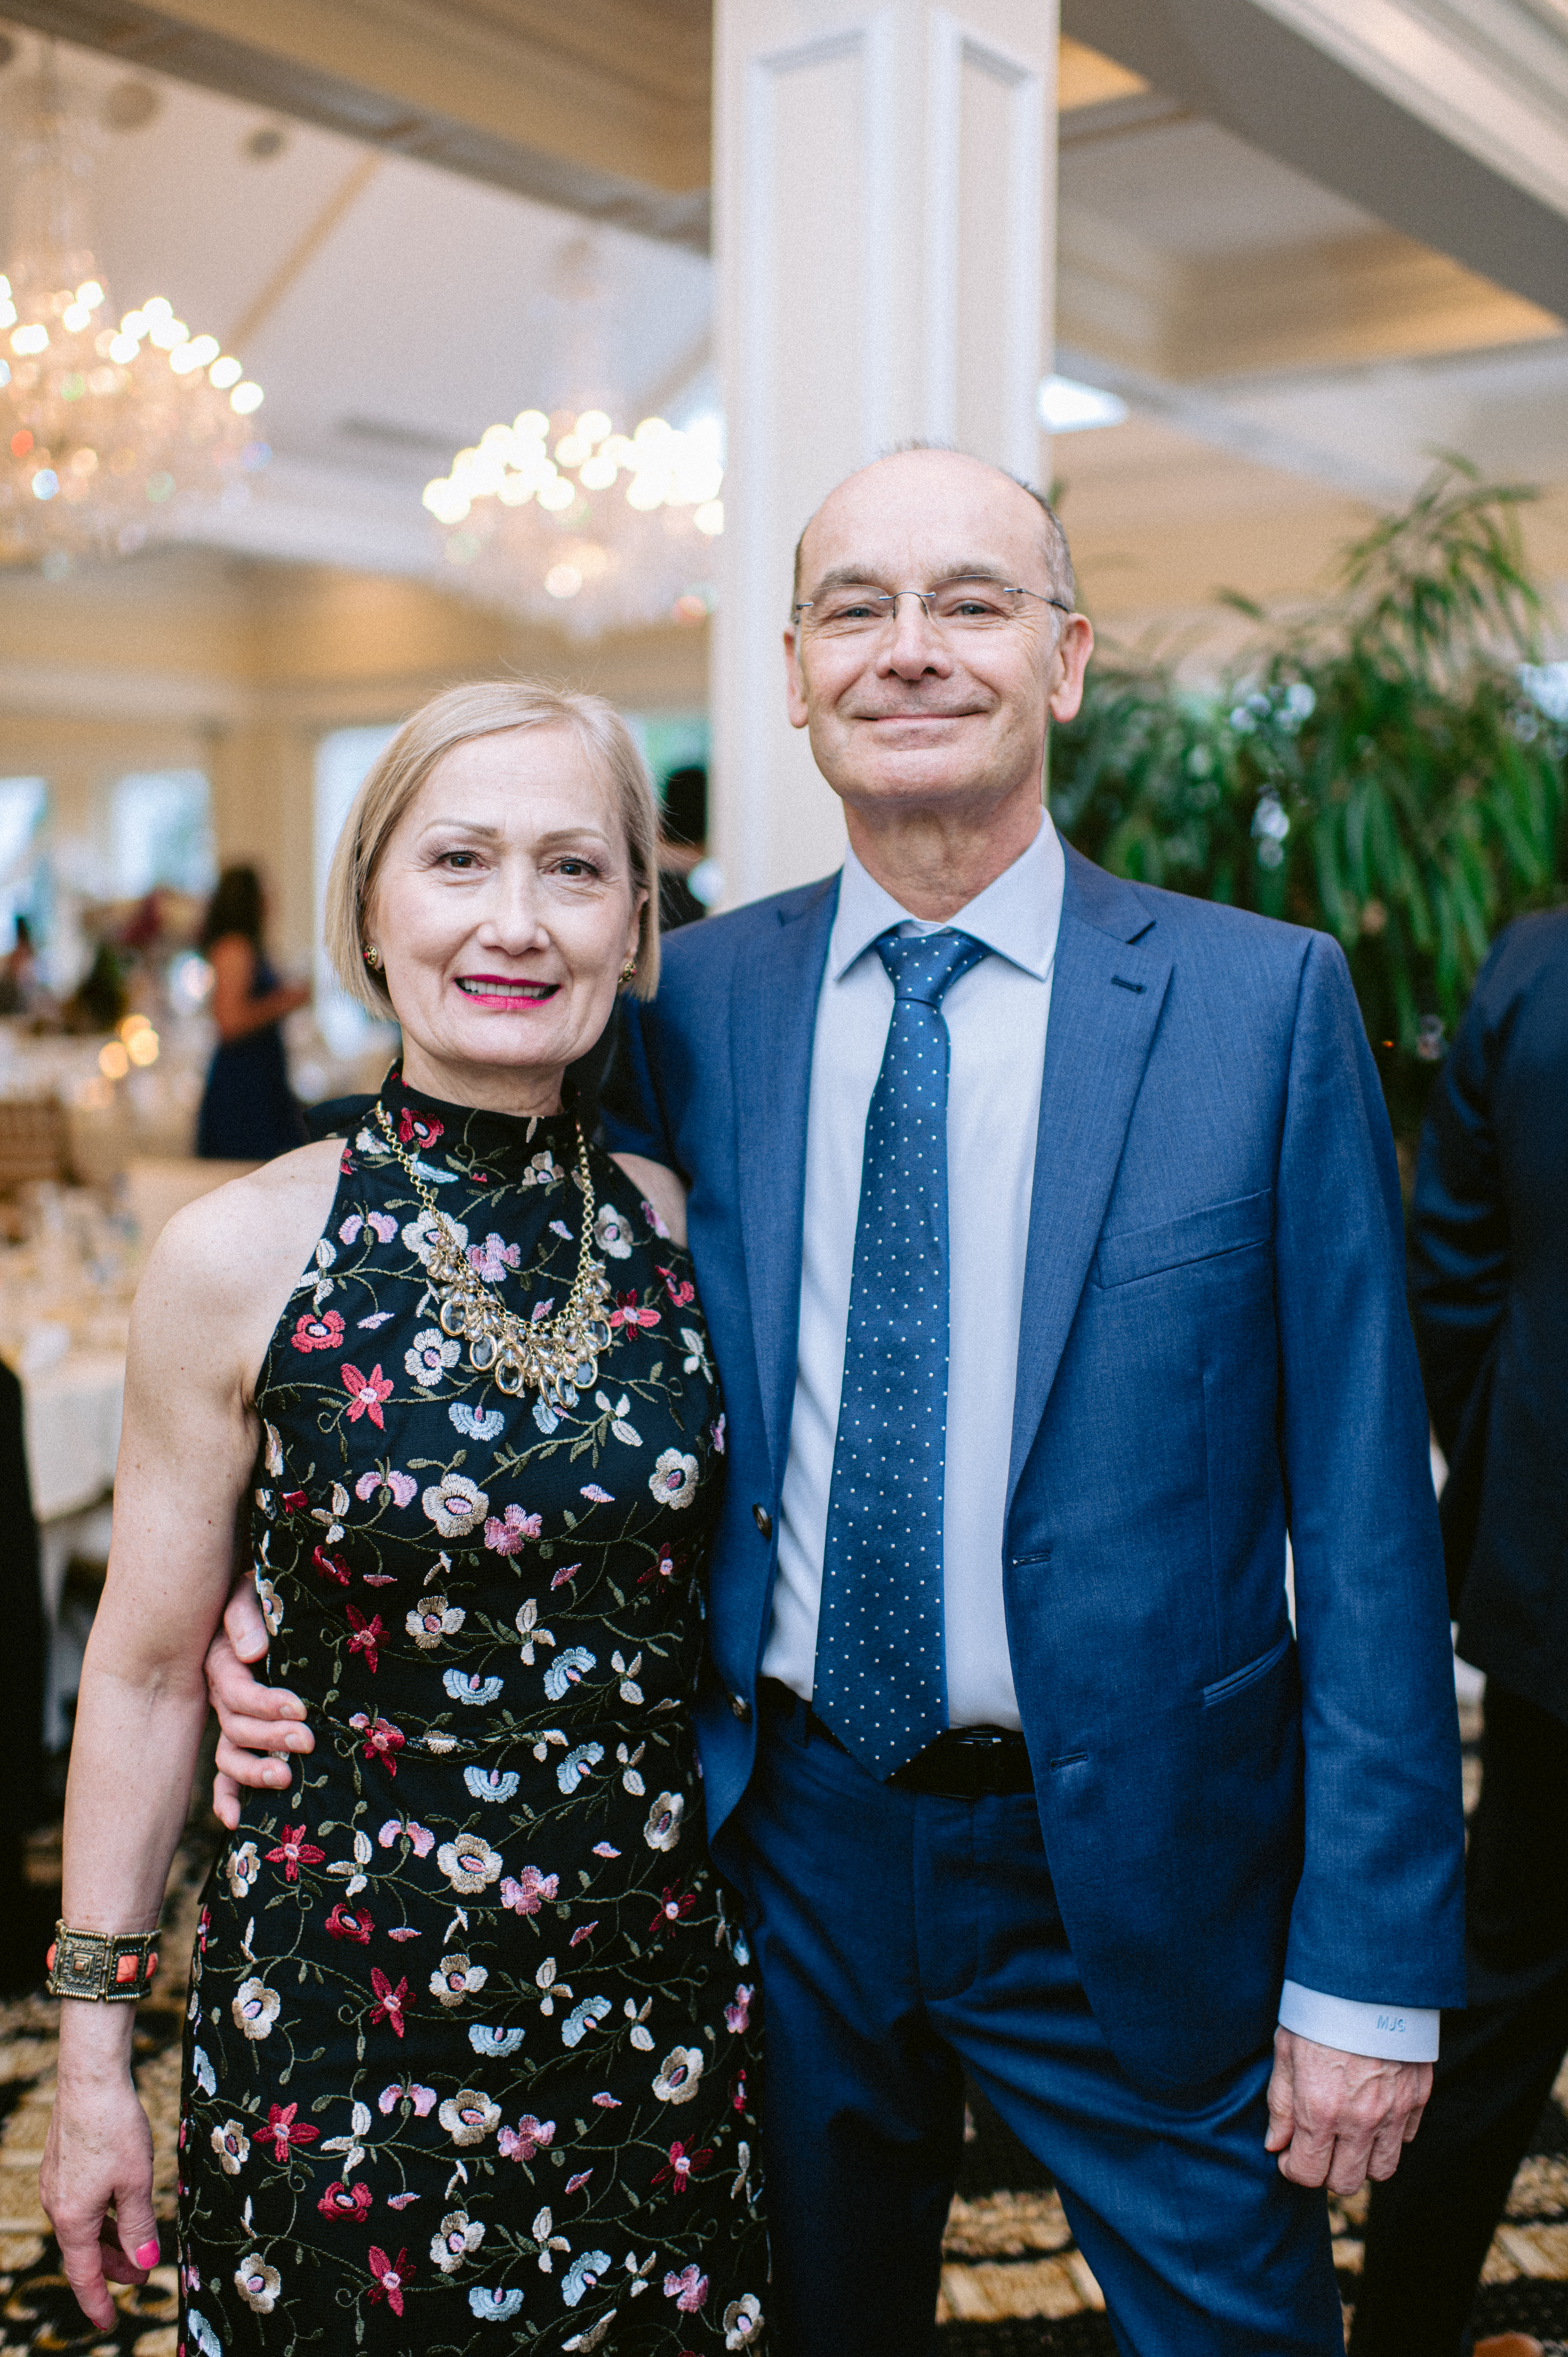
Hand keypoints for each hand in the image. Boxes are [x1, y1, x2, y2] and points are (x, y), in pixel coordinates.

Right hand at [40, 2071, 157, 2329]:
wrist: (90, 2080)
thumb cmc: (114, 2129)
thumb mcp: (135, 2182)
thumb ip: (139, 2226)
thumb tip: (145, 2264)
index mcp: (73, 2219)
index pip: (84, 2275)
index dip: (99, 2302)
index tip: (109, 2323)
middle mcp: (58, 2206)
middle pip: (85, 2252)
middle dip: (114, 2269)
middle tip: (143, 2277)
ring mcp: (57, 2185)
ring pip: (84, 2228)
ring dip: (110, 2242)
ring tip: (138, 2249)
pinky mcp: (63, 2166)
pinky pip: (82, 2205)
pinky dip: (102, 2217)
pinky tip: (121, 2210)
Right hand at [206, 1578, 312, 1830]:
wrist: (268, 1599)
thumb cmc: (265, 1594)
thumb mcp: (251, 1593)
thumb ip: (246, 1616)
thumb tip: (253, 1652)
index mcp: (223, 1660)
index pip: (236, 1691)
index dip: (265, 1703)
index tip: (299, 1709)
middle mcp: (223, 1693)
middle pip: (236, 1726)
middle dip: (271, 1738)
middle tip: (307, 1741)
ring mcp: (232, 1716)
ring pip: (231, 1753)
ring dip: (254, 1772)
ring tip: (286, 1779)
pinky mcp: (244, 1733)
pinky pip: (226, 1770)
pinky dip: (227, 1796)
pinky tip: (234, 1820)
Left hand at [1265, 2027, 1430, 2192]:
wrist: (1368, 1981)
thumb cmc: (1319, 2012)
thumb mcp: (1285, 2051)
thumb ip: (1280, 2104)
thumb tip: (1275, 2144)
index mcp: (1320, 2110)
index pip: (1308, 2173)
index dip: (1292, 2169)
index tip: (1288, 2155)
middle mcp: (1359, 2120)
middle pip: (1346, 2182)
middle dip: (1326, 2172)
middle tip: (1316, 2148)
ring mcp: (1393, 2112)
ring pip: (1382, 2170)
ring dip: (1361, 2162)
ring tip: (1346, 2138)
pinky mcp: (1417, 2098)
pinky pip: (1405, 2140)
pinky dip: (1389, 2137)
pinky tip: (1372, 2114)